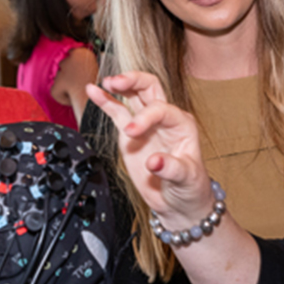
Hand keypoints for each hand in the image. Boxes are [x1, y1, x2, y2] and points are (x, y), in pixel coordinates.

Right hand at [86, 72, 213, 227]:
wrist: (178, 202)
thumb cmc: (189, 187)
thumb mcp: (187, 179)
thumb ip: (172, 169)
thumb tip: (154, 162)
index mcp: (182, 124)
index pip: (161, 108)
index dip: (145, 116)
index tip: (130, 132)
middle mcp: (164, 119)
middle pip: (149, 87)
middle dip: (133, 81)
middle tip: (115, 83)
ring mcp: (146, 123)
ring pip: (133, 94)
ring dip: (119, 85)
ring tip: (105, 83)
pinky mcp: (131, 133)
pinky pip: (117, 112)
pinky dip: (105, 100)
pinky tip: (93, 91)